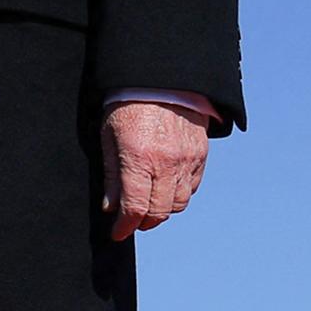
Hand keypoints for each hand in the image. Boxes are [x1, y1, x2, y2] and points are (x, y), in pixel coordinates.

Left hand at [103, 99, 210, 240]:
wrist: (162, 77)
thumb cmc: (128, 104)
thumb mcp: (109, 136)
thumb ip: (111, 174)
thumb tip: (112, 207)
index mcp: (139, 158)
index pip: (135, 208)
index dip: (125, 227)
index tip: (118, 233)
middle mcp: (166, 163)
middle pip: (159, 212)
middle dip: (144, 222)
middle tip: (133, 220)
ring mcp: (187, 159)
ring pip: (178, 203)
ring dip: (163, 210)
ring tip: (150, 203)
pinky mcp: (200, 154)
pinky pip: (193, 187)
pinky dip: (179, 194)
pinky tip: (166, 186)